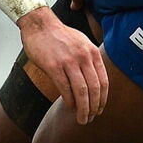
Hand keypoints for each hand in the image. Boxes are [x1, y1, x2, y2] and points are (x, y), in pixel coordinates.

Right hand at [17, 7, 107, 124]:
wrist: (39, 24)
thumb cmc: (59, 34)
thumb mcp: (82, 42)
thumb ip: (89, 59)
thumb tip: (95, 80)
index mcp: (92, 52)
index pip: (103, 81)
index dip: (103, 98)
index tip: (100, 108)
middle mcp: (83, 56)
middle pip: (94, 89)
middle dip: (94, 107)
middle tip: (91, 118)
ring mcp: (68, 61)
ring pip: (81, 92)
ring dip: (83, 109)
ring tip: (82, 119)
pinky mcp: (53, 66)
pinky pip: (64, 89)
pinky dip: (69, 101)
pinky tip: (69, 107)